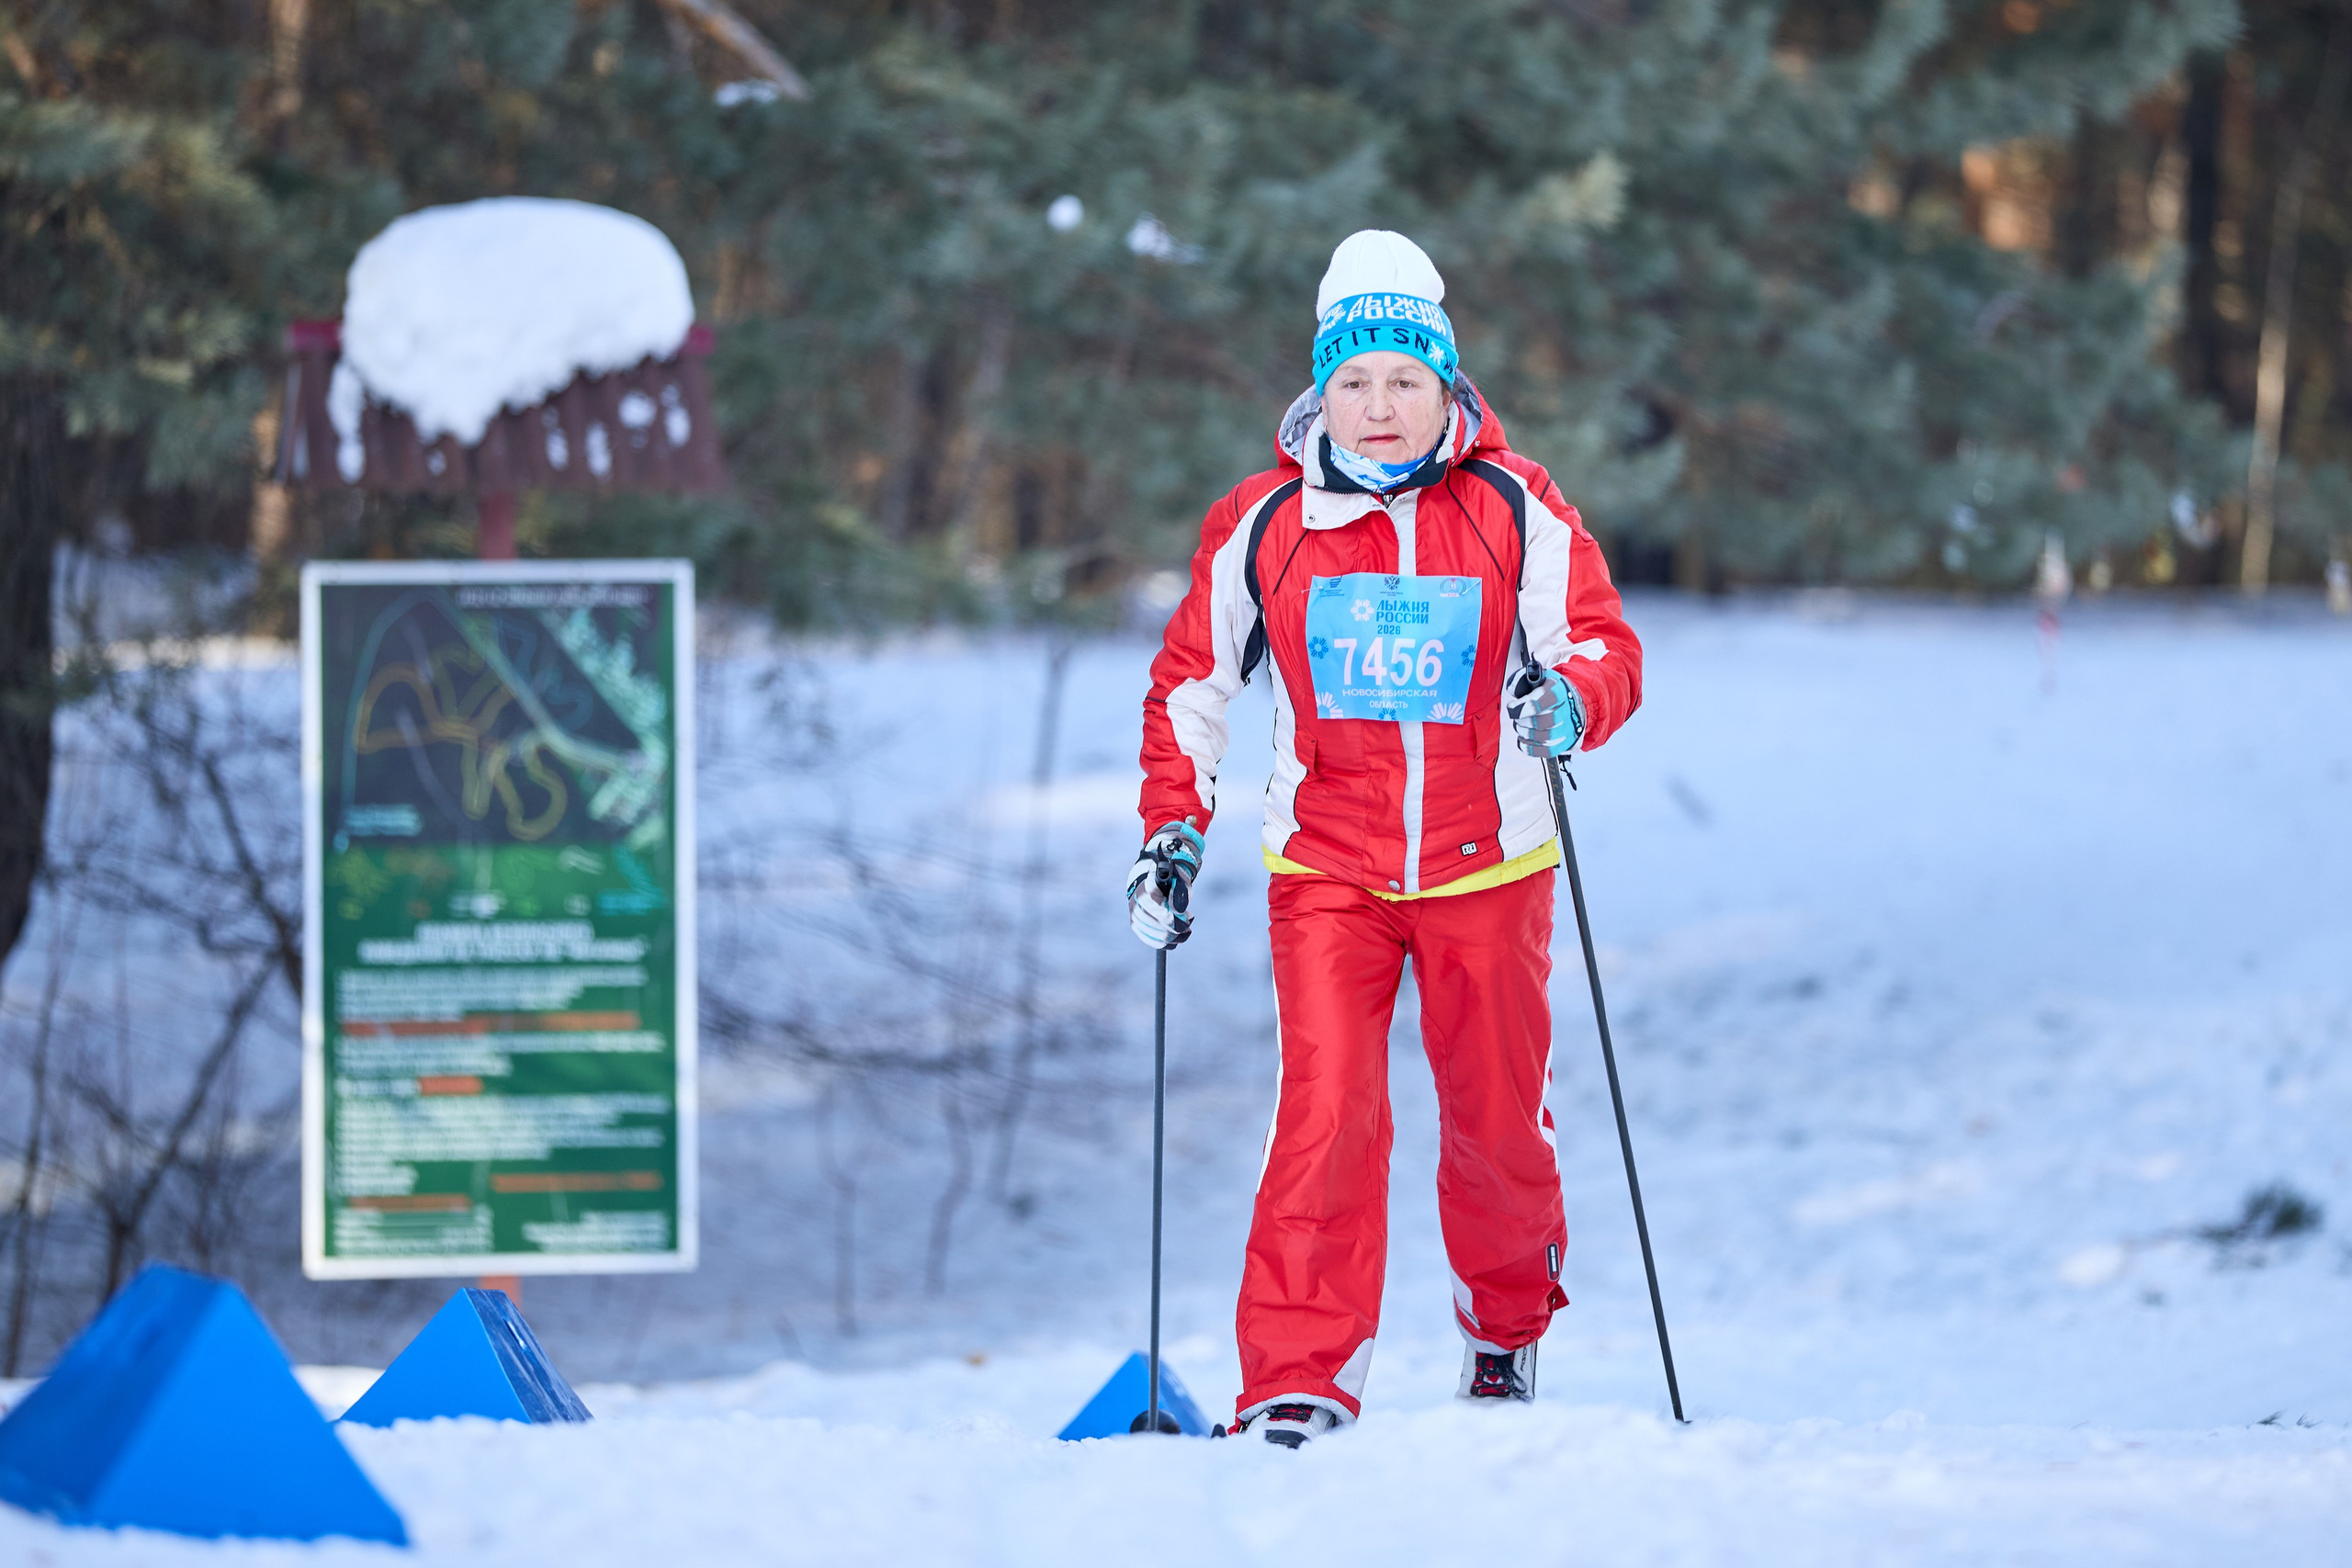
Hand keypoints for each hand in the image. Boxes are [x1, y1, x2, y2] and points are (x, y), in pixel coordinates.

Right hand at [1126, 821, 1203, 949]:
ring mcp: (1134, 916)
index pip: (1162, 913)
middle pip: (1161, 928)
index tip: (1189, 916)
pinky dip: (1167, 943)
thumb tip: (1179, 911)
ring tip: (1185, 930)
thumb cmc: (1168, 879)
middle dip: (1179, 929)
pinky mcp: (1136, 926)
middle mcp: (1136, 905)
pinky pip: (1152, 941)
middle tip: (1189, 922)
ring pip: (1158, 938)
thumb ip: (1180, 892)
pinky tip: (1176, 938)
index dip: (1177, 919)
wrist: (1151, 879)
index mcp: (1146, 891)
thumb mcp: (1178, 879)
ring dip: (1176, 937)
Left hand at [1507, 664, 1584, 757]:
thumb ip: (1524, 680)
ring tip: (1520, 726)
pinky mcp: (1565, 743)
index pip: (1541, 701)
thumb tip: (1512, 688)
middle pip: (1542, 722)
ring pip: (1543, 738)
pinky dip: (1529, 747)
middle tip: (1517, 716)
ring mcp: (1568, 729)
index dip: (1522, 706)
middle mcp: (1568, 711)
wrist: (1575, 703)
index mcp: (1560, 692)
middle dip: (1522, 720)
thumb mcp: (1541, 678)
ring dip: (1524, 733)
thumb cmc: (1553, 691)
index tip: (1512, 706)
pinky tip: (1524, 739)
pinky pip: (1546, 751)